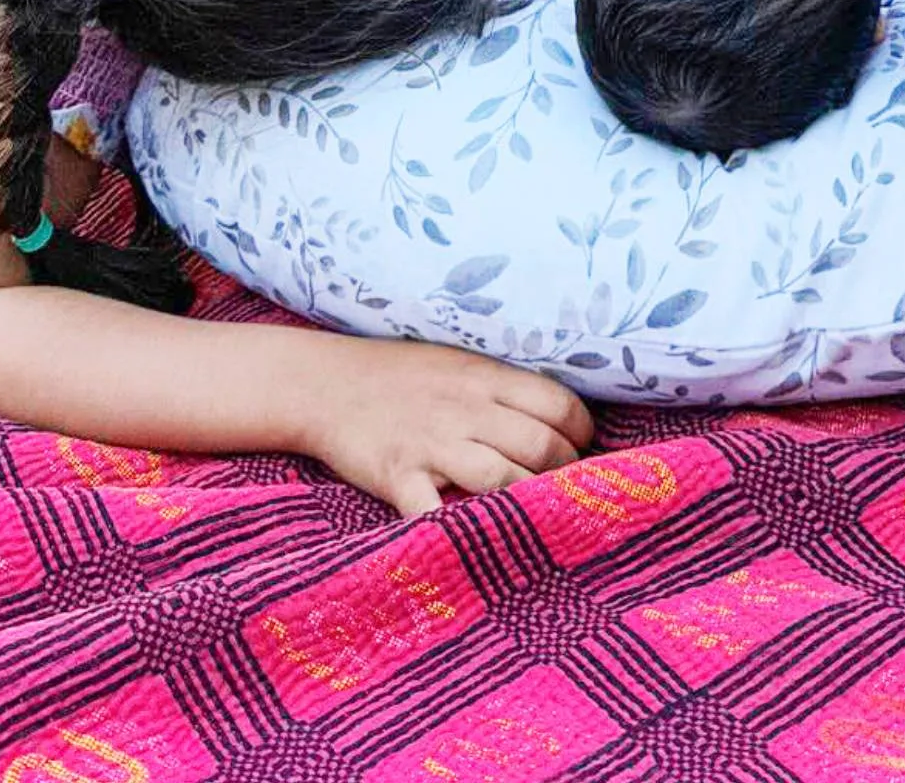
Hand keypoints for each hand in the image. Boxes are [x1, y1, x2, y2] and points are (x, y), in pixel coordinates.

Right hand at [300, 339, 593, 516]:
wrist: (323, 383)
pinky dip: (455, 530)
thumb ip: (503, 389)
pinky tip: (474, 540)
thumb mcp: (459, 364)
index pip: (559, 405)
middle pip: (541, 444)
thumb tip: (560, 418)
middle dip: (564, 472)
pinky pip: (434, 510)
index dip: (582, 433)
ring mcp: (432, 443)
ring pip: (502, 477)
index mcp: (485, 378)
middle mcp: (465, 409)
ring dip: (525, 500)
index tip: (582, 451)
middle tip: (563, 489)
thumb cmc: (400, 376)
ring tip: (532, 516)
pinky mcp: (398, 475)